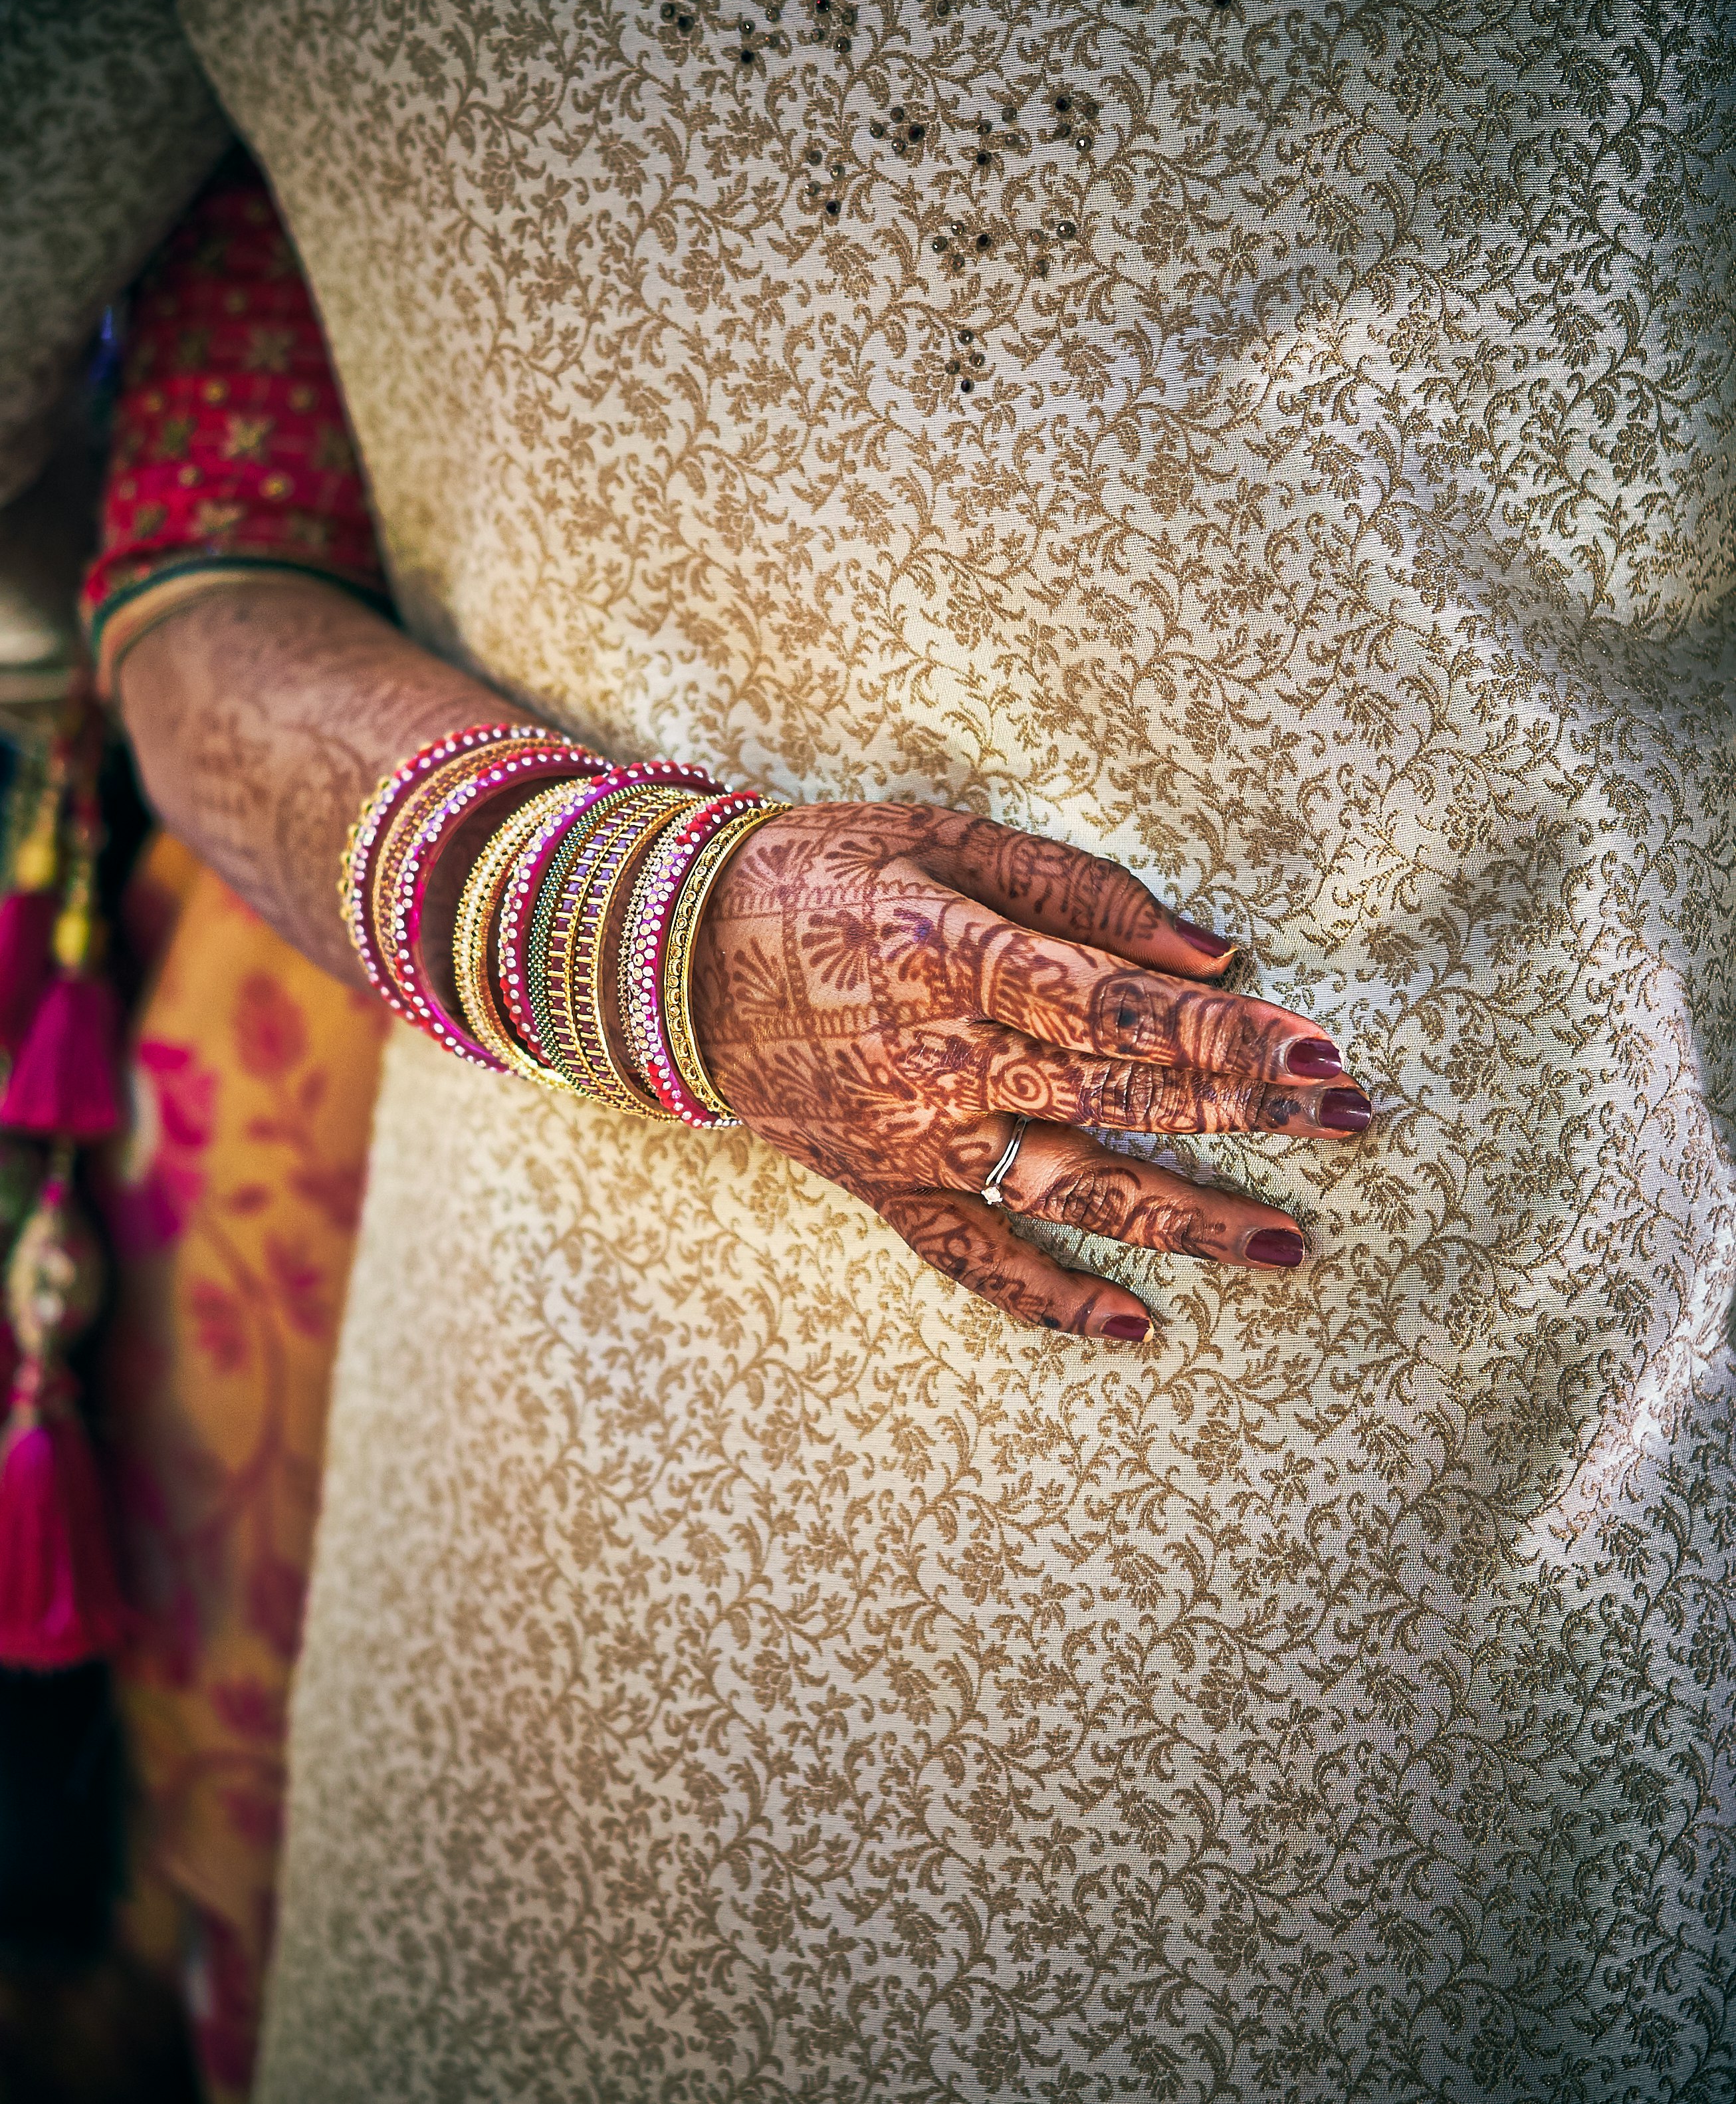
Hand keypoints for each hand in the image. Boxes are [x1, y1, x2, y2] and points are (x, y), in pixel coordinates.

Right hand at [691, 803, 1368, 1341]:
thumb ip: (1072, 891)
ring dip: (1186, 1223)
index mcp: (956, 958)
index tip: (1321, 1049)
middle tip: (1357, 1123)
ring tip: (1294, 1246)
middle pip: (1121, 1099)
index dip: (1224, 1035)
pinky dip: (1050, 1300)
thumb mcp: (937, 839)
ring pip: (1071, 1191)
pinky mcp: (885, 1187)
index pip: (1116, 1007)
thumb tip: (1208, 948)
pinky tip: (1136, 1328)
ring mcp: (913, 1137)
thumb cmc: (821, 875)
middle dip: (1248, 1115)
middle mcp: (942, 1060)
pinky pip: (973, 1259)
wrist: (673, 960)